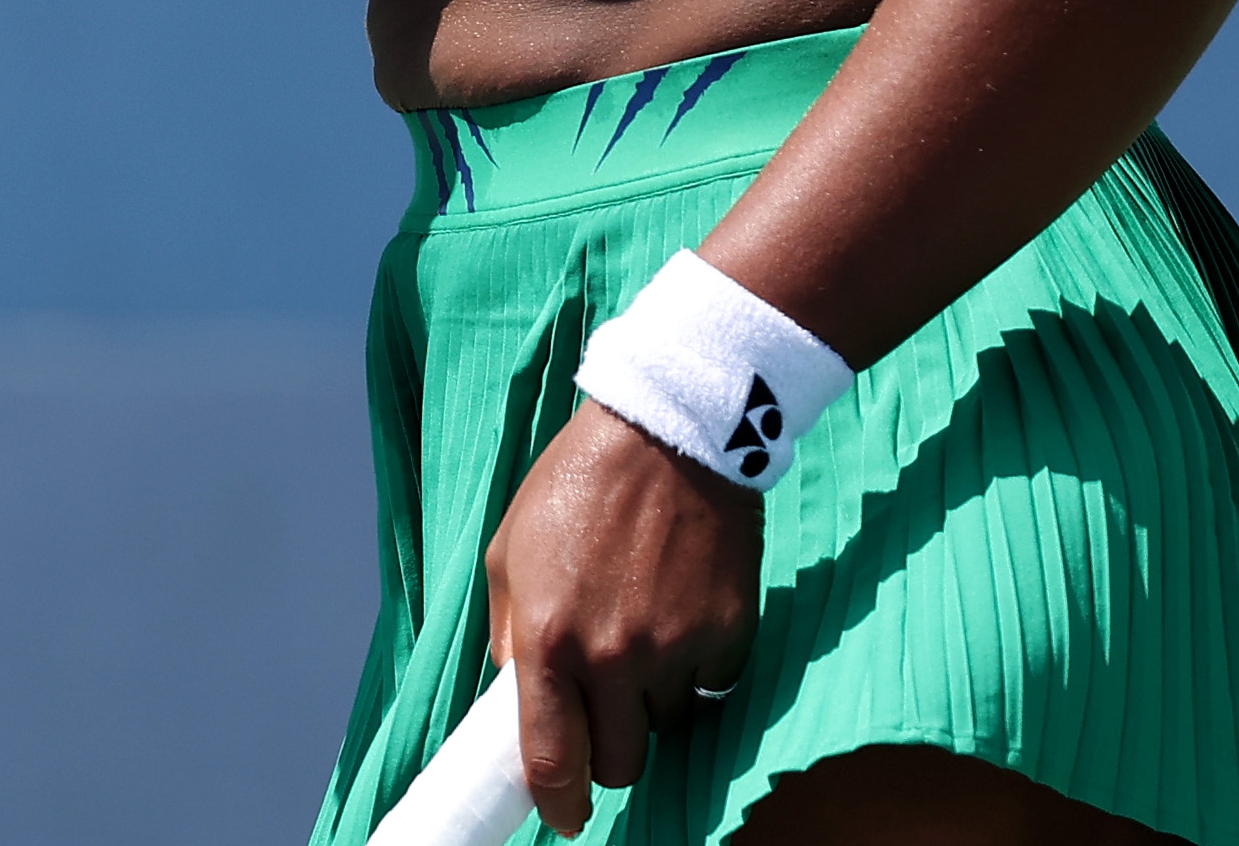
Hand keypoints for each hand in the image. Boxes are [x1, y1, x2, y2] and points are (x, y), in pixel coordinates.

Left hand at [480, 403, 763, 835]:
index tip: (563, 814)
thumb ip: (510, 631)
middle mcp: (612, 657)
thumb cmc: (577, 484)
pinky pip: (710, 687)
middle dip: (610, 747)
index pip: (551, 761)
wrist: (668, 432)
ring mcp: (676, 650)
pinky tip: (681, 612)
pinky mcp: (728, 636)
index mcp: (548, 639)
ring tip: (643, 633)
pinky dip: (696, 669)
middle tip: (607, 708)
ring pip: (667, 726)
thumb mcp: (510, 551)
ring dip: (652, 702)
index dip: (557, 803)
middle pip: (622, 763)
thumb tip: (516, 691)